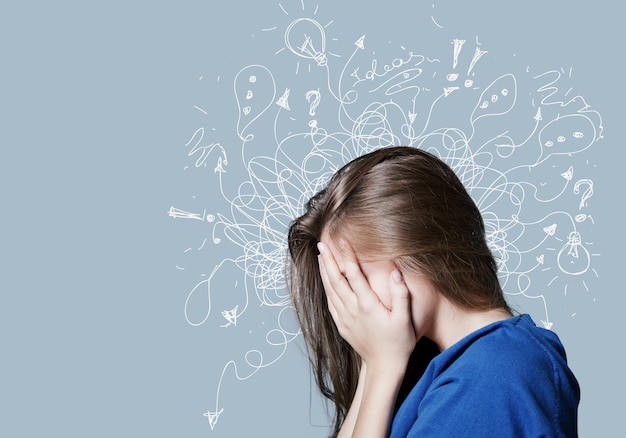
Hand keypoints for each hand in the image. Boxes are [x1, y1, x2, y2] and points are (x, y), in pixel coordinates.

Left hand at [317, 240, 415, 371]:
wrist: (384, 366)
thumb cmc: (398, 342)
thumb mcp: (405, 319)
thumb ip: (401, 294)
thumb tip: (395, 271)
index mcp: (367, 305)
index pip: (354, 274)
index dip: (347, 256)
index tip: (341, 241)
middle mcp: (352, 310)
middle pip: (336, 280)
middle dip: (328, 260)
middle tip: (322, 244)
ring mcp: (344, 318)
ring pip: (330, 290)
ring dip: (324, 272)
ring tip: (321, 256)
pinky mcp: (341, 325)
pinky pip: (330, 302)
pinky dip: (326, 288)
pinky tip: (325, 280)